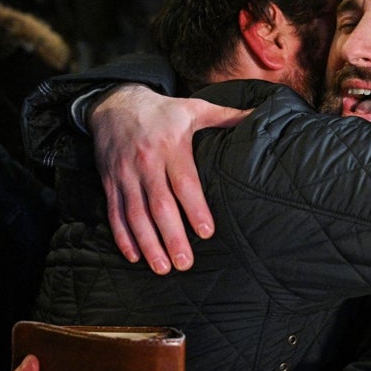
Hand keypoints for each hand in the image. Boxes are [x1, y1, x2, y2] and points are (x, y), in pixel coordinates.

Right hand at [90, 84, 248, 272]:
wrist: (115, 103)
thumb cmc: (163, 111)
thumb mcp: (195, 108)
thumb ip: (227, 117)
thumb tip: (260, 114)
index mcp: (172, 145)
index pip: (184, 181)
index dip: (195, 208)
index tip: (207, 232)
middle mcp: (147, 162)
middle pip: (159, 204)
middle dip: (171, 236)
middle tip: (184, 263)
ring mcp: (125, 174)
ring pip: (135, 214)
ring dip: (148, 243)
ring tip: (162, 267)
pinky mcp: (110, 182)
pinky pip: (114, 212)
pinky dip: (122, 236)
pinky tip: (133, 256)